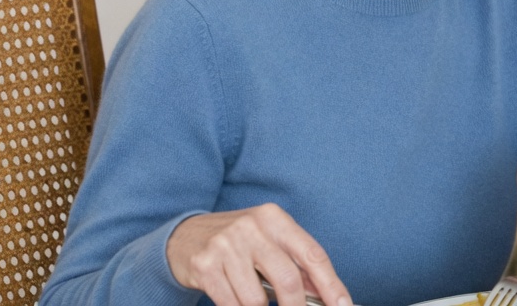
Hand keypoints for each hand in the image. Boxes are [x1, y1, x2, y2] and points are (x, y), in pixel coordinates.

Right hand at [166, 203, 351, 305]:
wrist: (185, 236)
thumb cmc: (238, 242)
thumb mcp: (269, 242)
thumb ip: (295, 263)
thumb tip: (325, 293)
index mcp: (275, 218)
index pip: (312, 255)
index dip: (331, 285)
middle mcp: (252, 227)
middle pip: (288, 280)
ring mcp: (226, 245)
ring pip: (257, 299)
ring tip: (253, 298)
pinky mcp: (204, 265)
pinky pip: (231, 304)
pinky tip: (234, 299)